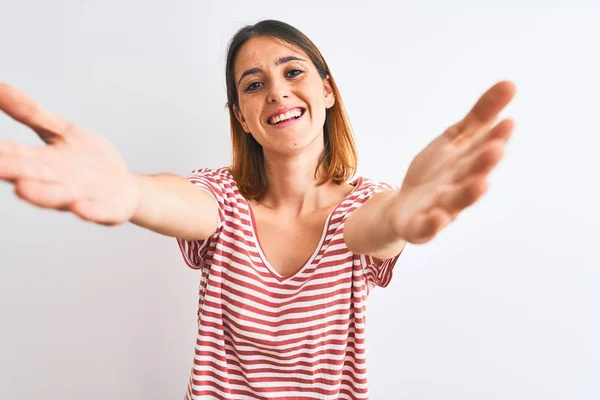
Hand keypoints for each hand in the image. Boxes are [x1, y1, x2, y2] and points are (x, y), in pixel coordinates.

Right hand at [0, 83, 139, 224]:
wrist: (124, 187)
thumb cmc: (87, 159)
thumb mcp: (61, 131)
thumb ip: (31, 113)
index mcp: (40, 163)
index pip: (12, 155)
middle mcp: (55, 183)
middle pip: (30, 177)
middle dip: (11, 172)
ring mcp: (79, 198)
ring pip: (56, 198)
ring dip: (40, 194)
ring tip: (21, 189)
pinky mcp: (105, 209)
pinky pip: (95, 212)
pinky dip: (87, 211)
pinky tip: (79, 208)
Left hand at [391, 80, 516, 243]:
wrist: (403, 208)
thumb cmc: (437, 172)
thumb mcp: (455, 139)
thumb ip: (481, 115)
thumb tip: (510, 83)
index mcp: (468, 163)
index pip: (483, 148)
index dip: (495, 137)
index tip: (507, 122)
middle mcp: (459, 186)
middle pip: (473, 173)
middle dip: (484, 162)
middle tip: (497, 149)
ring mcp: (441, 208)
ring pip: (457, 201)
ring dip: (469, 193)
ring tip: (481, 183)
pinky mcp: (420, 227)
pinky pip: (427, 227)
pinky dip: (434, 223)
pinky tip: (439, 216)